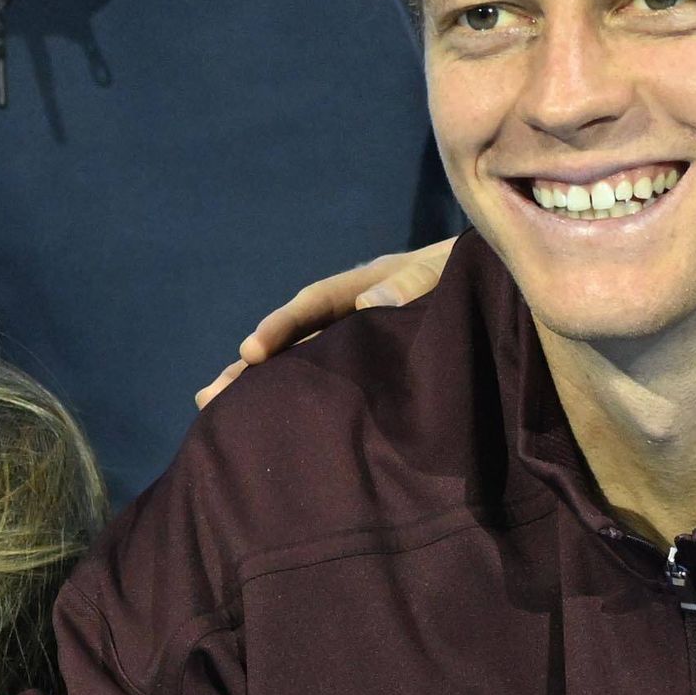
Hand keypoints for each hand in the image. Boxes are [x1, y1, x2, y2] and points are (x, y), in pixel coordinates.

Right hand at [195, 238, 457, 407]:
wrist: (487, 281)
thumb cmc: (465, 274)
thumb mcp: (442, 273)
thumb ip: (410, 286)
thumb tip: (367, 303)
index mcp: (360, 286)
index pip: (311, 307)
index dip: (280, 327)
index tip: (250, 351)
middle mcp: (346, 313)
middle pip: (290, 340)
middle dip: (249, 367)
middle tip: (208, 396)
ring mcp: (352, 340)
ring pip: (299, 361)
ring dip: (261, 385)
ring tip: (215, 412)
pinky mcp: (366, 367)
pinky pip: (324, 380)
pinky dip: (295, 397)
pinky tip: (270, 421)